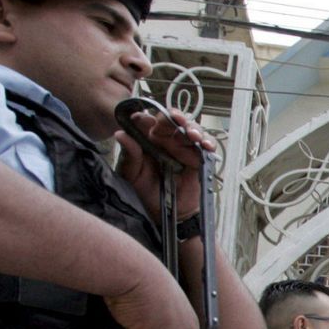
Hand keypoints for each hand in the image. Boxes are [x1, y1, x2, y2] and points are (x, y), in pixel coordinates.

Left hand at [115, 107, 215, 222]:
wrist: (168, 212)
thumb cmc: (148, 192)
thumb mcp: (133, 175)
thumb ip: (129, 155)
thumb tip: (120, 134)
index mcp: (148, 140)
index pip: (148, 121)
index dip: (148, 117)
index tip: (146, 120)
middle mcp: (167, 140)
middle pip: (173, 120)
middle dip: (176, 116)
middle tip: (177, 119)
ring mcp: (184, 147)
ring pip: (192, 128)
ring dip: (194, 128)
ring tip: (193, 136)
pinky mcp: (199, 157)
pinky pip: (207, 144)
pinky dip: (209, 142)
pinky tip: (206, 146)